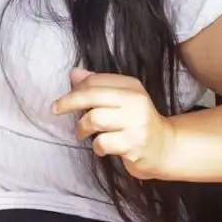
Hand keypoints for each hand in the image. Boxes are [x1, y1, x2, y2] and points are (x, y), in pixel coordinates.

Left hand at [53, 69, 176, 180]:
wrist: (165, 148)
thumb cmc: (136, 122)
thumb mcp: (121, 100)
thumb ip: (98, 86)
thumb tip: (74, 73)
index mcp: (131, 86)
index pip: (95, 81)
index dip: (75, 90)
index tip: (63, 100)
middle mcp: (135, 101)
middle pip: (93, 95)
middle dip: (69, 102)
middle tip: (56, 110)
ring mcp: (136, 123)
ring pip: (94, 119)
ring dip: (82, 128)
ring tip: (83, 134)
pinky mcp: (134, 145)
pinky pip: (102, 142)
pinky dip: (97, 147)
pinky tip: (102, 148)